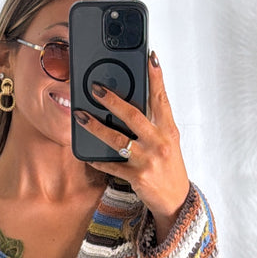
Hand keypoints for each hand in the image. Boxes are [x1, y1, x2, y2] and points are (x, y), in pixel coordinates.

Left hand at [75, 51, 189, 239]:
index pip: (162, 99)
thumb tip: (133, 102)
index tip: (151, 58)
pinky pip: (112, 166)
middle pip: (134, 116)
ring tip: (80, 117)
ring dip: (96, 127)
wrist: (176, 199)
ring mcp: (148, 160)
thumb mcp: (168, 141)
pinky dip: (98, 160)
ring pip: (117, 140)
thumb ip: (154, 122)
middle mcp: (160, 143)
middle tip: (95, 88)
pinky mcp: (137, 177)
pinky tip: (87, 155)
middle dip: (112, 100)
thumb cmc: (169, 167)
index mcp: (169, 130)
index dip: (157, 78)